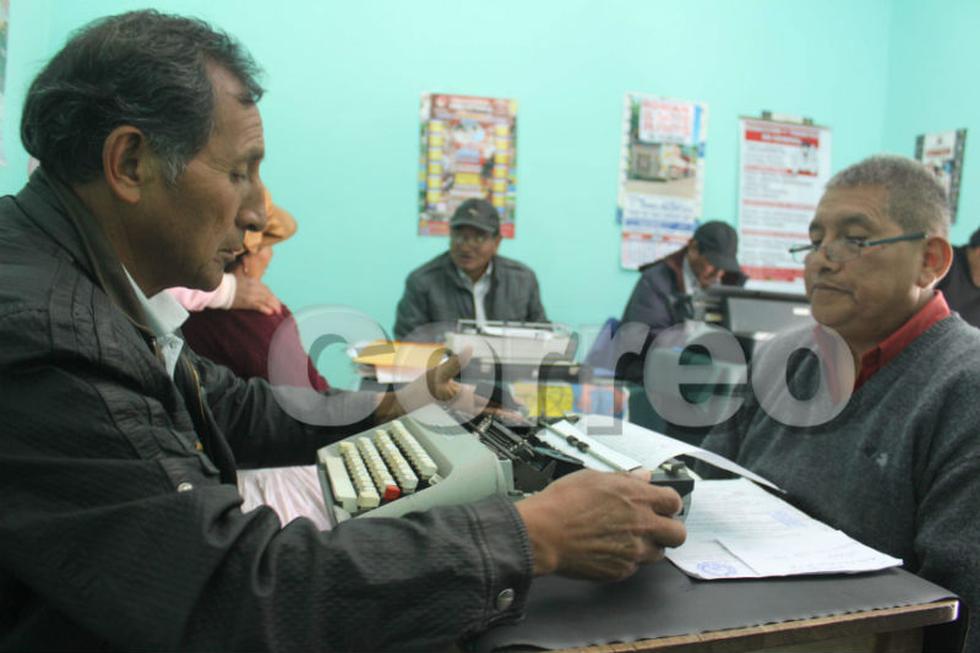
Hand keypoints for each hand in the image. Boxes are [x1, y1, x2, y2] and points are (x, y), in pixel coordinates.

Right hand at [231, 276, 281, 314]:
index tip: (275, 301)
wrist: (220, 289)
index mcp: (253, 281)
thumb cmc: (228, 285)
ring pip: (267, 300)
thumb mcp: (240, 280)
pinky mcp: (248, 302)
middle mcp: (254, 287)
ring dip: (274, 306)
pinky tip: (270, 313)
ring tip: (278, 312)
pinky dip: (266, 309)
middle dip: (275, 302)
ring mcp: (252, 295)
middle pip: (269, 295)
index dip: (272, 296)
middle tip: (279, 309)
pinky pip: (259, 306)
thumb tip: (252, 288)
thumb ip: (248, 283)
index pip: (266, 289)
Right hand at [515, 469, 685, 581]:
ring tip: (626, 538)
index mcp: (638, 498)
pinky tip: (608, 549)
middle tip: (653, 526)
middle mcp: (642, 526)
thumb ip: (625, 479)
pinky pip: (634, 567)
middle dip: (669, 530)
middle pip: (677, 534)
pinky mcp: (621, 571)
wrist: (544, 533)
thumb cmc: (563, 502)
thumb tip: (643, 476)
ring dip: (648, 546)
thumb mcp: (593, 477)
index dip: (668, 504)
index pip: (674, 502)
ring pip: (658, 553)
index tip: (661, 505)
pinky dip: (626, 559)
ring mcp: (633, 551)